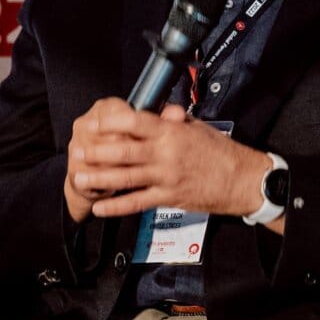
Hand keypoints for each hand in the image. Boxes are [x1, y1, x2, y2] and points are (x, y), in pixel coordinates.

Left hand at [63, 97, 269, 222]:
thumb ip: (175, 121)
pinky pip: (137, 202)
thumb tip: (161, 112)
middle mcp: (165, 154)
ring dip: (100, 179)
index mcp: (171, 132)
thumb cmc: (220, 150)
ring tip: (78, 178)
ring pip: (126, 178)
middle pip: (124, 151)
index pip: (136, 122)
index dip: (112, 121)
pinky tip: (99, 208)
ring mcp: (165, 178)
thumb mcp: (198, 128)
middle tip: (77, 150)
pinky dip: (116, 206)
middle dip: (98, 151)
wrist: (241, 179)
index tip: (95, 122)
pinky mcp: (168, 198)